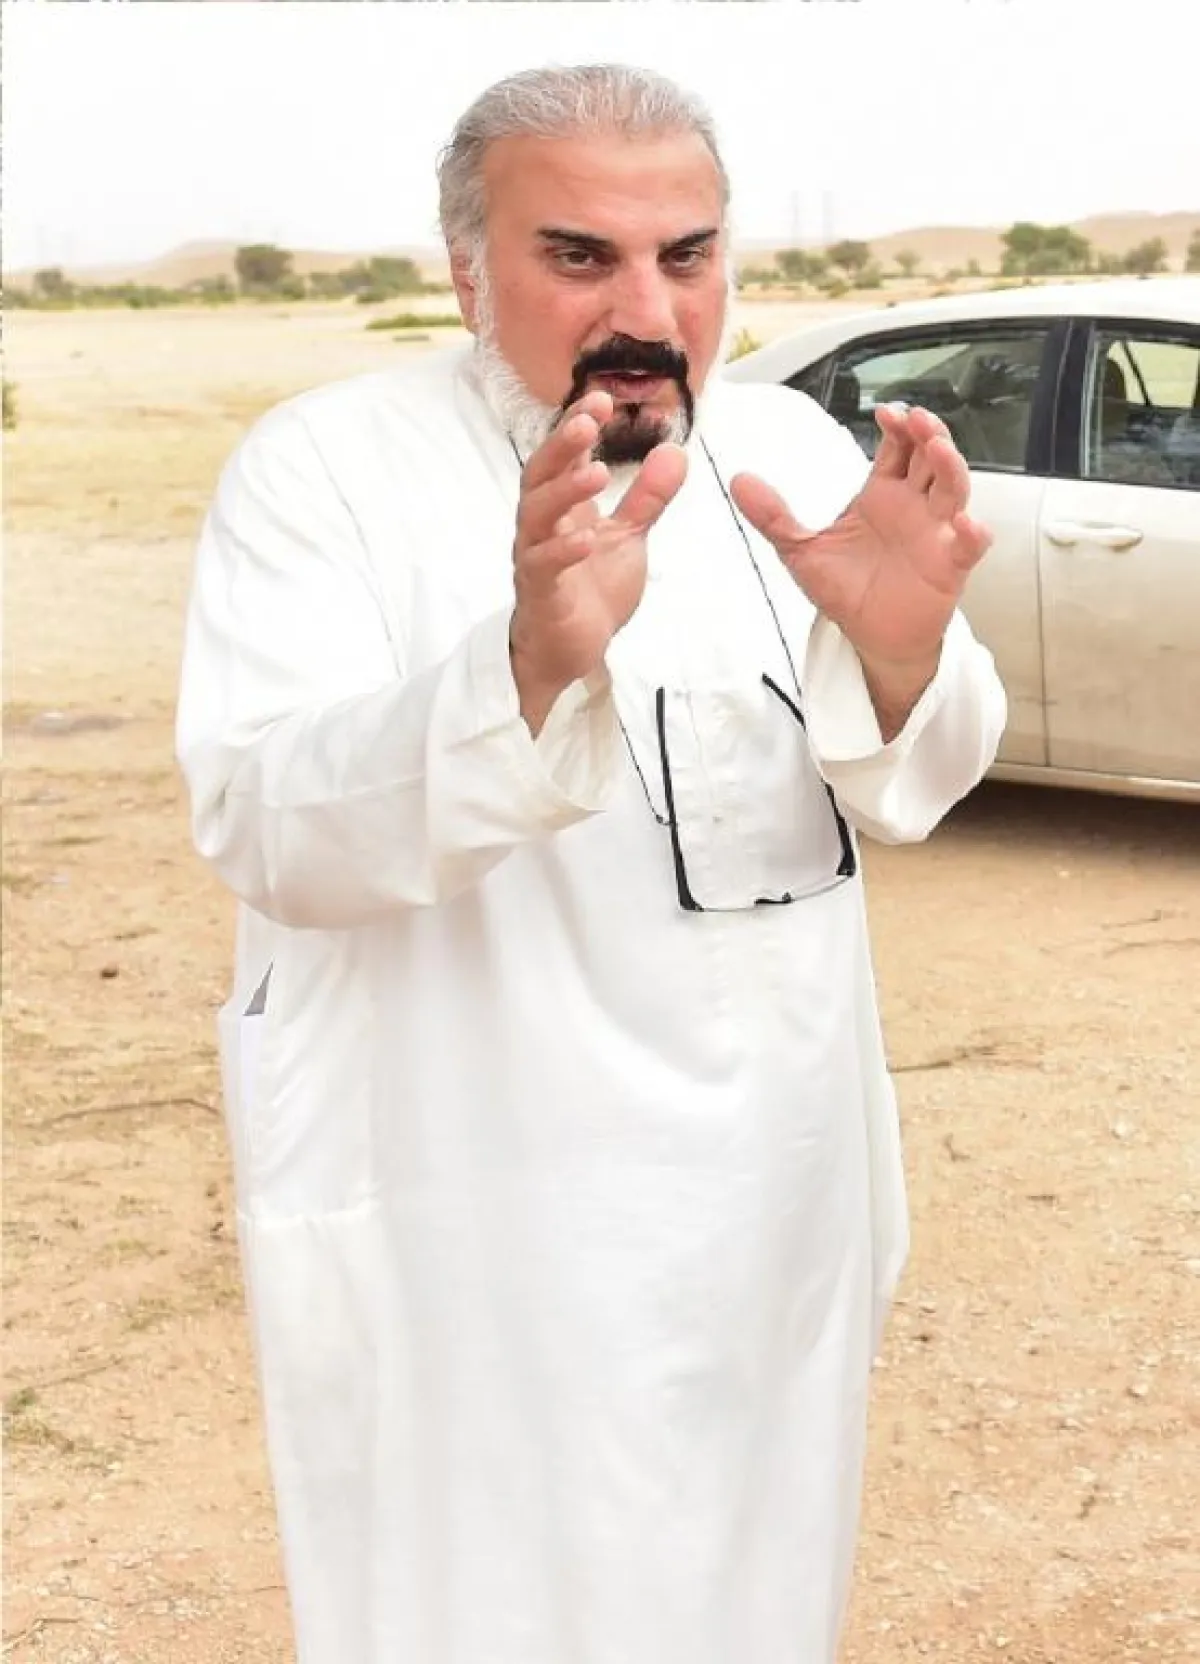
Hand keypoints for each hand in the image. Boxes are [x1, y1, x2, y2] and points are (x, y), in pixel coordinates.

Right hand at [510, 390, 686, 733]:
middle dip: (562, 445)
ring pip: (537, 516)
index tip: (601, 399)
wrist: (571, 650)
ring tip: (594, 472)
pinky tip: (586, 539)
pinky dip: (563, 551)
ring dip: (564, 491)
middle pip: (541, 474)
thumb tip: (675, 451)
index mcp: (562, 506)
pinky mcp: (540, 593)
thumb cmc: (590, 589)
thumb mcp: (627, 536)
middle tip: (588, 419)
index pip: (564, 456)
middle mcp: (542, 525)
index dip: (577, 425)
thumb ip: (647, 497)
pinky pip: (544, 567)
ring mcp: (535, 557)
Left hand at [730, 405, 991, 722]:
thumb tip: (738, 480)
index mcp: (883, 493)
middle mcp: (914, 506)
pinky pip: (970, 545)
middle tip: (916, 419)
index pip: (897, 447)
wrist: (869, 637)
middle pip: (930, 457)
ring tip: (938, 448)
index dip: (897, 427)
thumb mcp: (801, 551)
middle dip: (928, 434)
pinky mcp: (950, 566)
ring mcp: (936, 533)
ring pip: (954, 489)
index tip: (886, 413)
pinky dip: (973, 533)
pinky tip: (965, 524)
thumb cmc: (845, 589)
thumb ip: (774, 517)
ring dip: (951, 466)